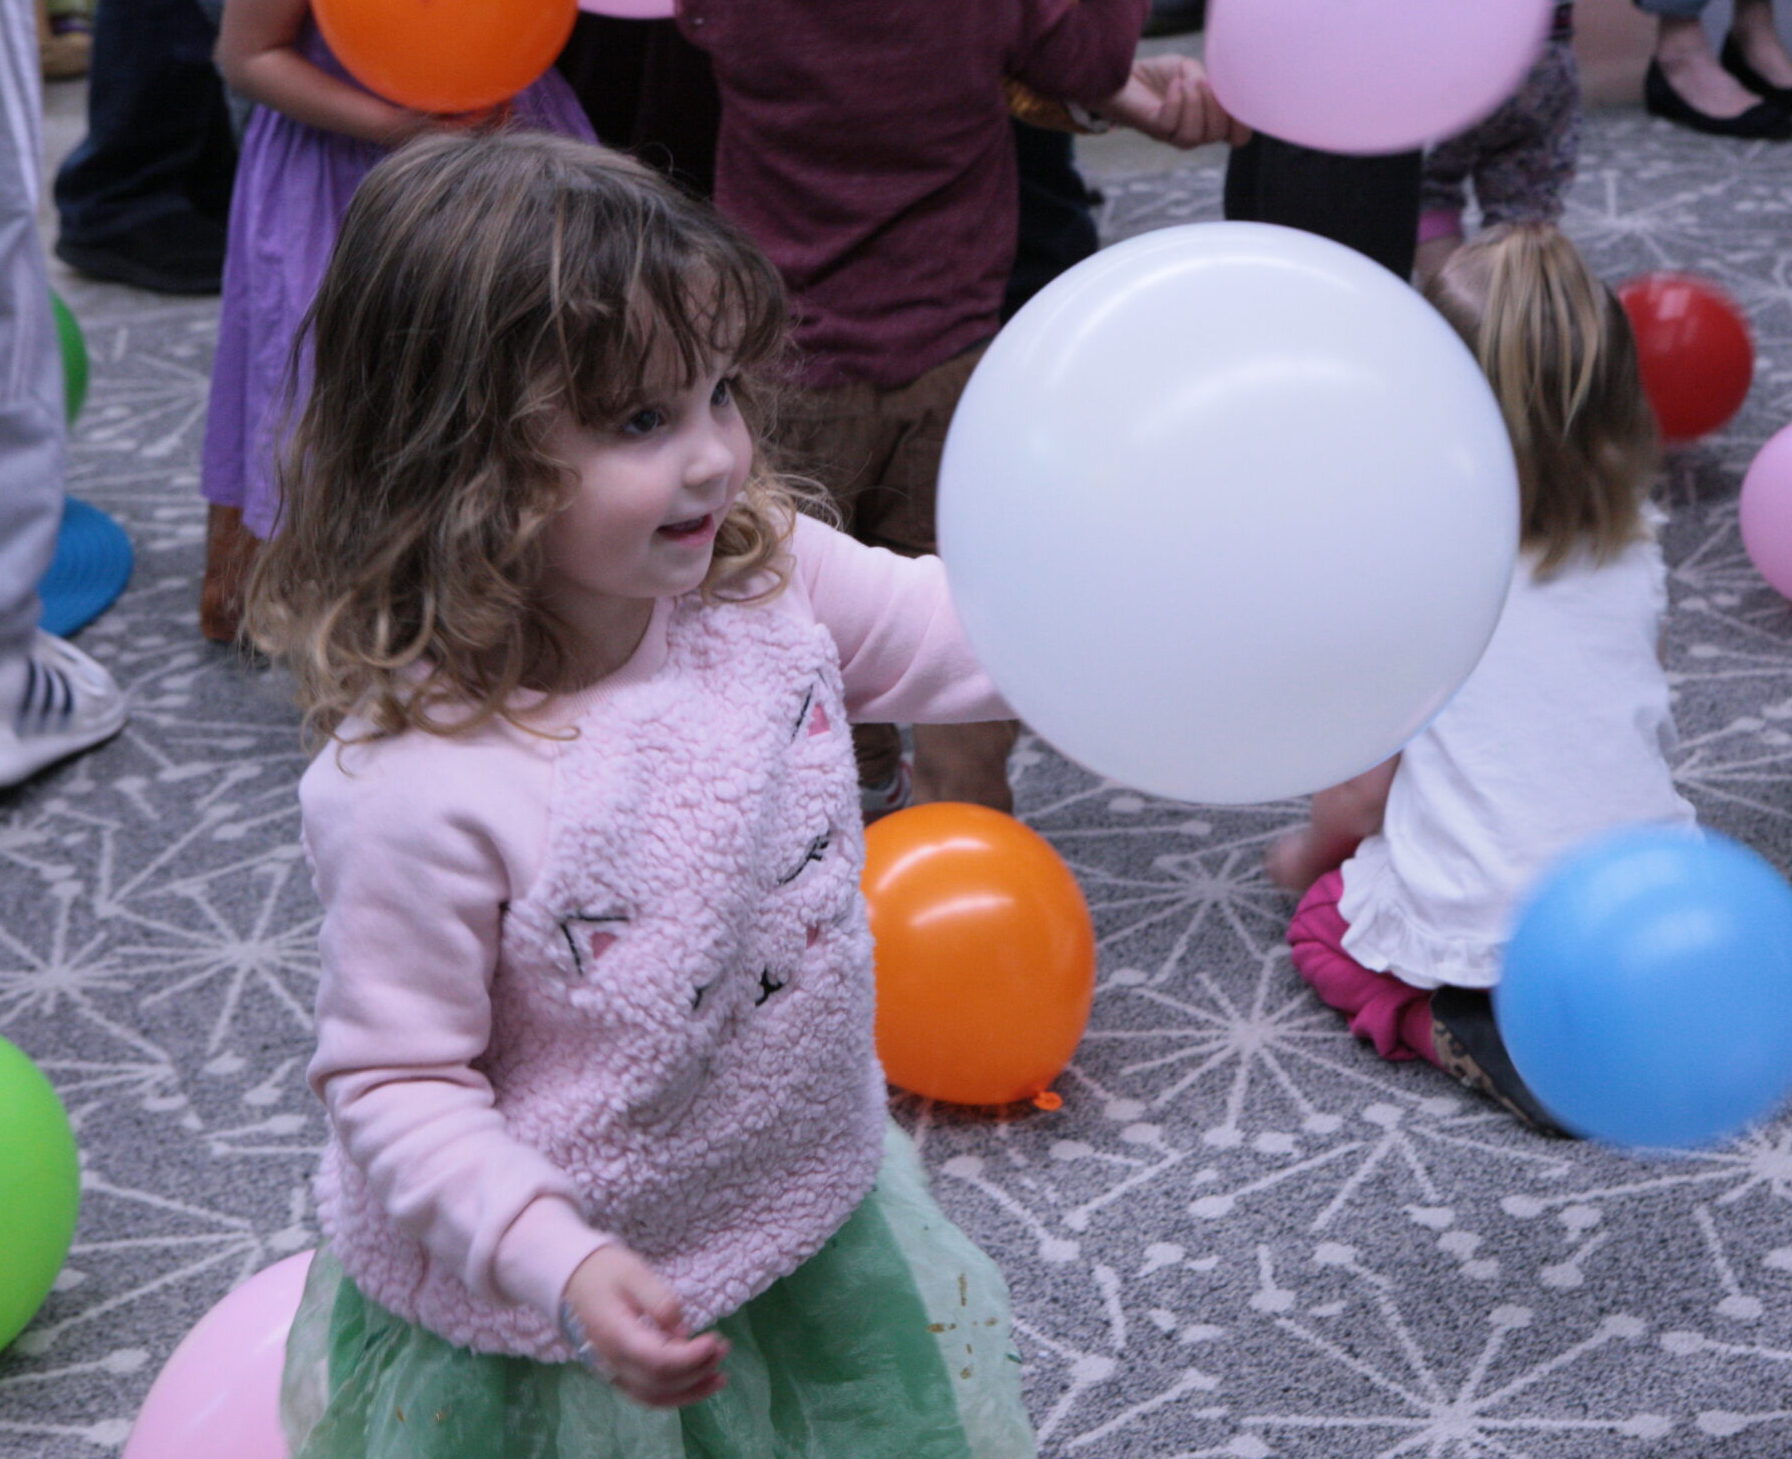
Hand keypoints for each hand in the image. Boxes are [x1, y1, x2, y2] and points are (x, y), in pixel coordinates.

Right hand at [559, 1245, 728, 1407]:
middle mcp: (612, 1360)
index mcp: (615, 1333)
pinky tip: (699, 1384)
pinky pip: (647, 1395)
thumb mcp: (635, 1273)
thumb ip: (660, 1302)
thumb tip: (683, 1332)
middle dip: (696, 1370)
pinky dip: (675, 1395)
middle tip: (723, 1347)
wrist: (573, 1276)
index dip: (690, 1357)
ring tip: (720, 1375)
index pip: (657, 1360)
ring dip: (690, 1390)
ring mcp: (613, 1370)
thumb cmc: (605, 1269)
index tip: (714, 1339)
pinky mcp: (619, 1372)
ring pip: (653, 1396)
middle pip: (658, 1382)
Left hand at [1098, 55, 1250, 148]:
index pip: (1238, 137)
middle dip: (1216, 104)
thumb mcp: (1192, 70)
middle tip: (1203, 80)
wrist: (1127, 76)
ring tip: (1187, 81)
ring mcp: (1172, 134)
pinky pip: (1170, 125)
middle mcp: (1194, 132)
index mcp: (1211, 121)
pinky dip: (1175, 101)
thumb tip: (1213, 87)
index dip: (1243, 122)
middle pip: (1217, 134)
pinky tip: (1174, 84)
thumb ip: (1208, 79)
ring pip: (1193, 136)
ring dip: (1195, 103)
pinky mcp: (1152, 127)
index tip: (1236, 95)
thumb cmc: (1162, 76)